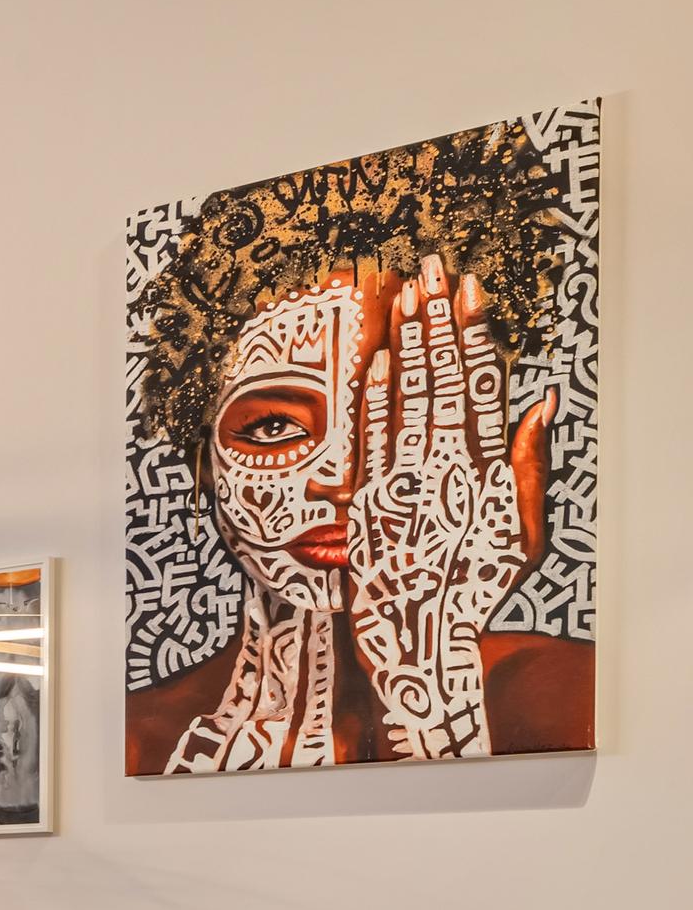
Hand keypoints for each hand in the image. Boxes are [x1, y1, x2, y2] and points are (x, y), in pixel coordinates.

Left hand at [344, 255, 556, 758]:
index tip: (469, 289)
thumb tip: (542, 398)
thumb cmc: (477, 588)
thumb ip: (530, 462)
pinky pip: (371, 440)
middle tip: (432, 266)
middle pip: (442, 380)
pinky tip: (378, 358)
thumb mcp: (523, 531)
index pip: (481, 385)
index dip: (474, 334)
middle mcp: (447, 469)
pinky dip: (375, 398)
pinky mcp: (367, 504)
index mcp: (488, 469)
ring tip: (405, 292)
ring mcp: (405, 484)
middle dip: (437, 319)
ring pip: (407, 399)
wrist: (423, 642)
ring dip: (407, 343)